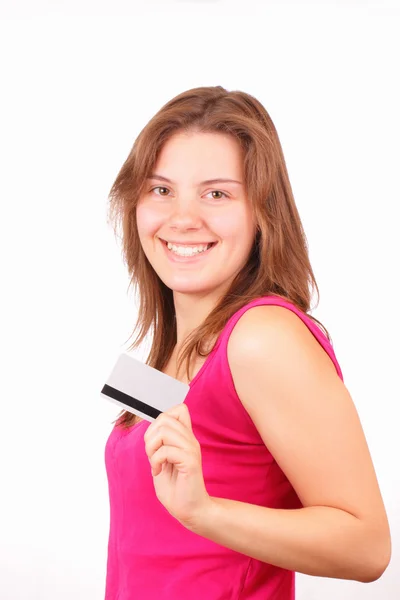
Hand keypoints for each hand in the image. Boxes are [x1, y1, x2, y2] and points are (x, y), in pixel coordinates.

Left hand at [143, 403, 211, 529]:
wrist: (189, 510)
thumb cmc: (175, 487)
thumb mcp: (163, 459)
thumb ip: (161, 442)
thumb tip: (153, 426)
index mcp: (185, 438)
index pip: (179, 409)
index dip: (161, 419)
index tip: (156, 441)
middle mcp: (190, 440)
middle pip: (165, 417)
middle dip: (150, 435)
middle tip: (152, 455)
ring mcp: (191, 449)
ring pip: (164, 431)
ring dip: (152, 448)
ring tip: (155, 463)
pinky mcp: (190, 462)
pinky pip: (166, 451)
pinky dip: (156, 461)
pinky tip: (158, 471)